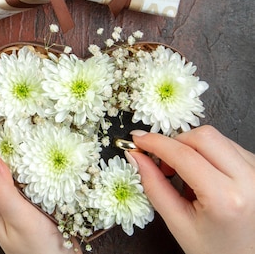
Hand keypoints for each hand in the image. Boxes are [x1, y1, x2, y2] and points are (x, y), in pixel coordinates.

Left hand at [0, 77, 77, 253]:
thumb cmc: (38, 252)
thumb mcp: (19, 222)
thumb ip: (3, 192)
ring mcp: (14, 189)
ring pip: (2, 148)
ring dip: (0, 122)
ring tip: (6, 98)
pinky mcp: (32, 190)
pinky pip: (22, 157)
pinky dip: (22, 137)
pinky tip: (34, 129)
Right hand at [128, 126, 254, 253]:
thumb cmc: (218, 250)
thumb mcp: (178, 224)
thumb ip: (154, 187)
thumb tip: (136, 157)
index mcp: (226, 198)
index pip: (184, 155)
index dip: (156, 143)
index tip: (138, 140)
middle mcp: (249, 181)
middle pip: (203, 137)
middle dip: (175, 144)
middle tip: (163, 163)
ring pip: (216, 139)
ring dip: (192, 150)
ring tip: (187, 177)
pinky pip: (228, 147)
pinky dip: (208, 155)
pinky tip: (205, 177)